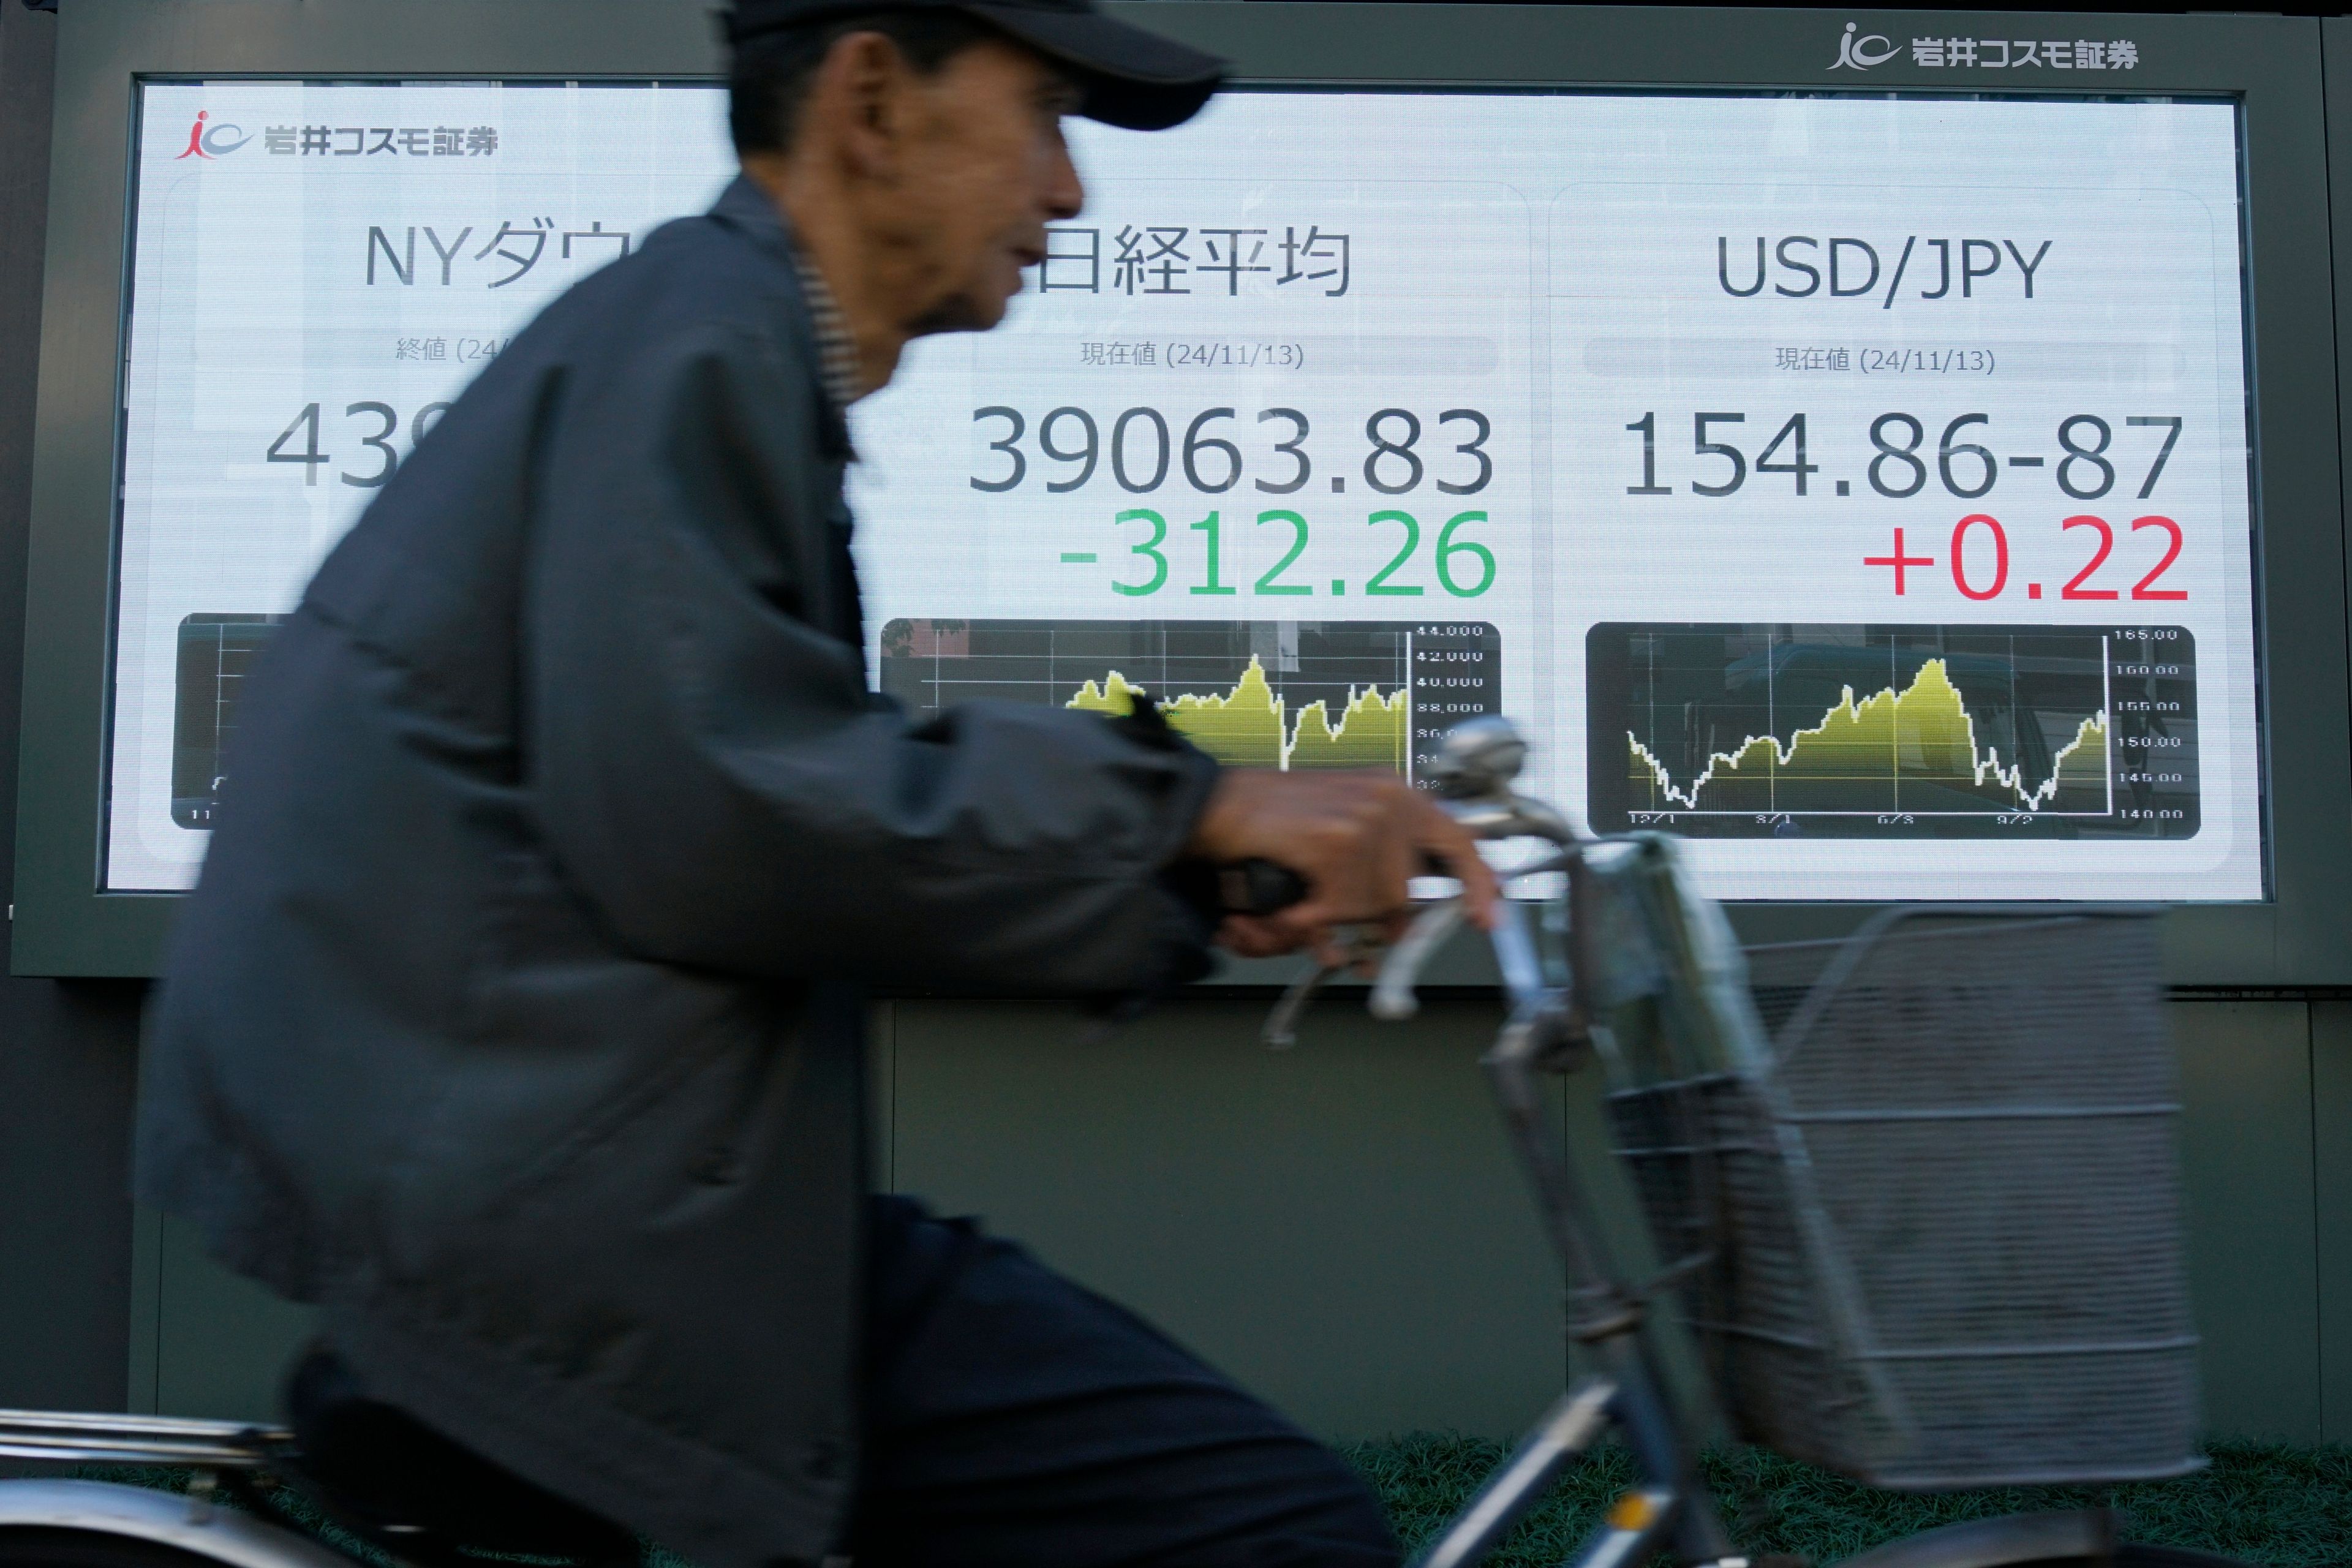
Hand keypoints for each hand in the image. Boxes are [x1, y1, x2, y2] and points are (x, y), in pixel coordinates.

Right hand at [1184, 770, 1498, 966]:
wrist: (1220, 806)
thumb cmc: (1277, 824)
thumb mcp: (1344, 830)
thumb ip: (1382, 866)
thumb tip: (1405, 922)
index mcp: (1396, 793)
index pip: (1458, 839)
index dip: (1478, 882)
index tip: (1489, 917)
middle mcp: (1388, 799)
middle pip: (1409, 891)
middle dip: (1375, 914)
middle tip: (1338, 907)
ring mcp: (1364, 818)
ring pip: (1377, 905)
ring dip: (1337, 913)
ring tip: (1306, 890)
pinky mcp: (1336, 841)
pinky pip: (1343, 907)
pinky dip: (1313, 915)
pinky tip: (1294, 894)